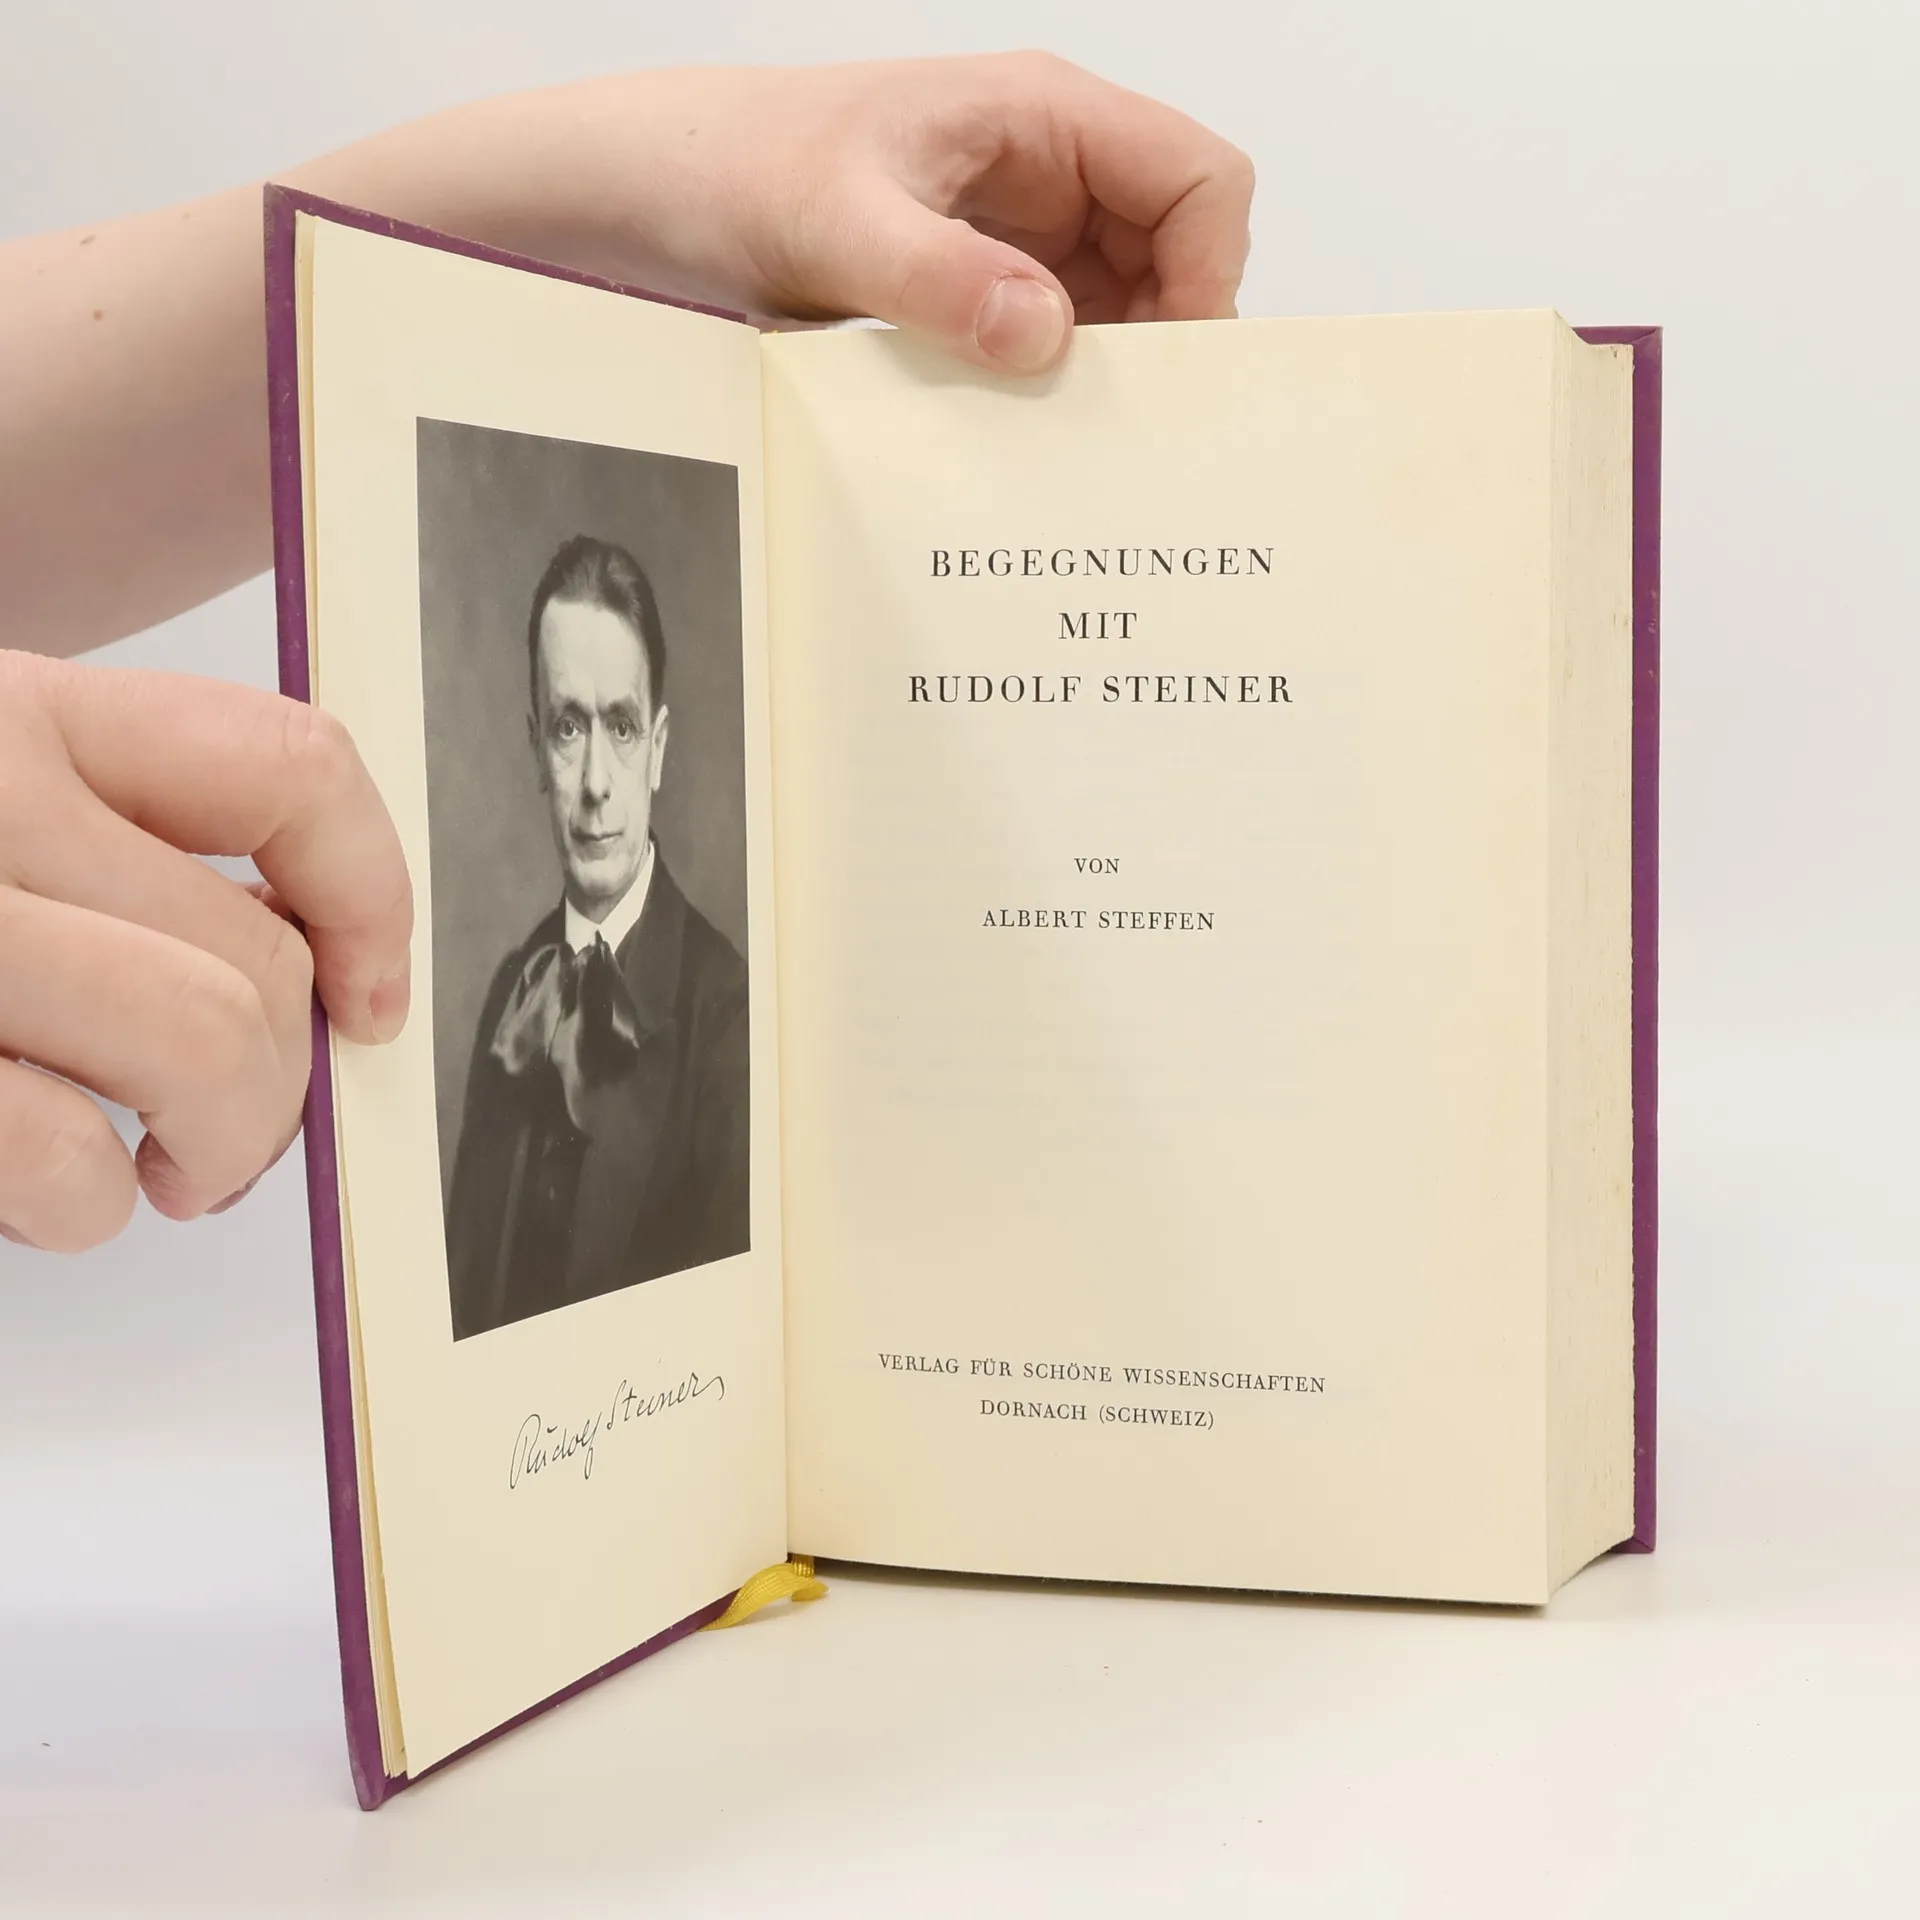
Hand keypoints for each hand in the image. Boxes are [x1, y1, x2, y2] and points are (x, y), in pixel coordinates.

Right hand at [0, 654, 410, 1250]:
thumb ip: (123, 856)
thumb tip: (321, 987)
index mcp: (23, 716)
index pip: (291, 769)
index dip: (374, 903)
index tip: (372, 1004)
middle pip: (261, 949)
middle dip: (281, 1083)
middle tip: (233, 1137)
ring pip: (201, 1040)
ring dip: (218, 1144)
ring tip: (165, 1170)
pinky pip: (67, 1160)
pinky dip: (88, 1209)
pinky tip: (58, 1192)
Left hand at [303, 52, 1255, 375]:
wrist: (642, 198)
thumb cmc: (730, 167)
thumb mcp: (834, 222)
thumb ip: (944, 276)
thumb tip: (1046, 334)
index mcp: (1037, 116)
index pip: (1196, 178)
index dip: (1209, 272)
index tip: (1169, 368)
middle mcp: (1041, 172)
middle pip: (1171, 256)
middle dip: (1162, 343)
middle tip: (1125, 436)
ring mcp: (1010, 235)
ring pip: (1116, 313)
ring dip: (1103, 380)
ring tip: (1070, 454)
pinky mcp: (972, 292)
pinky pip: (1048, 345)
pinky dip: (1048, 395)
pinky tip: (1019, 444)